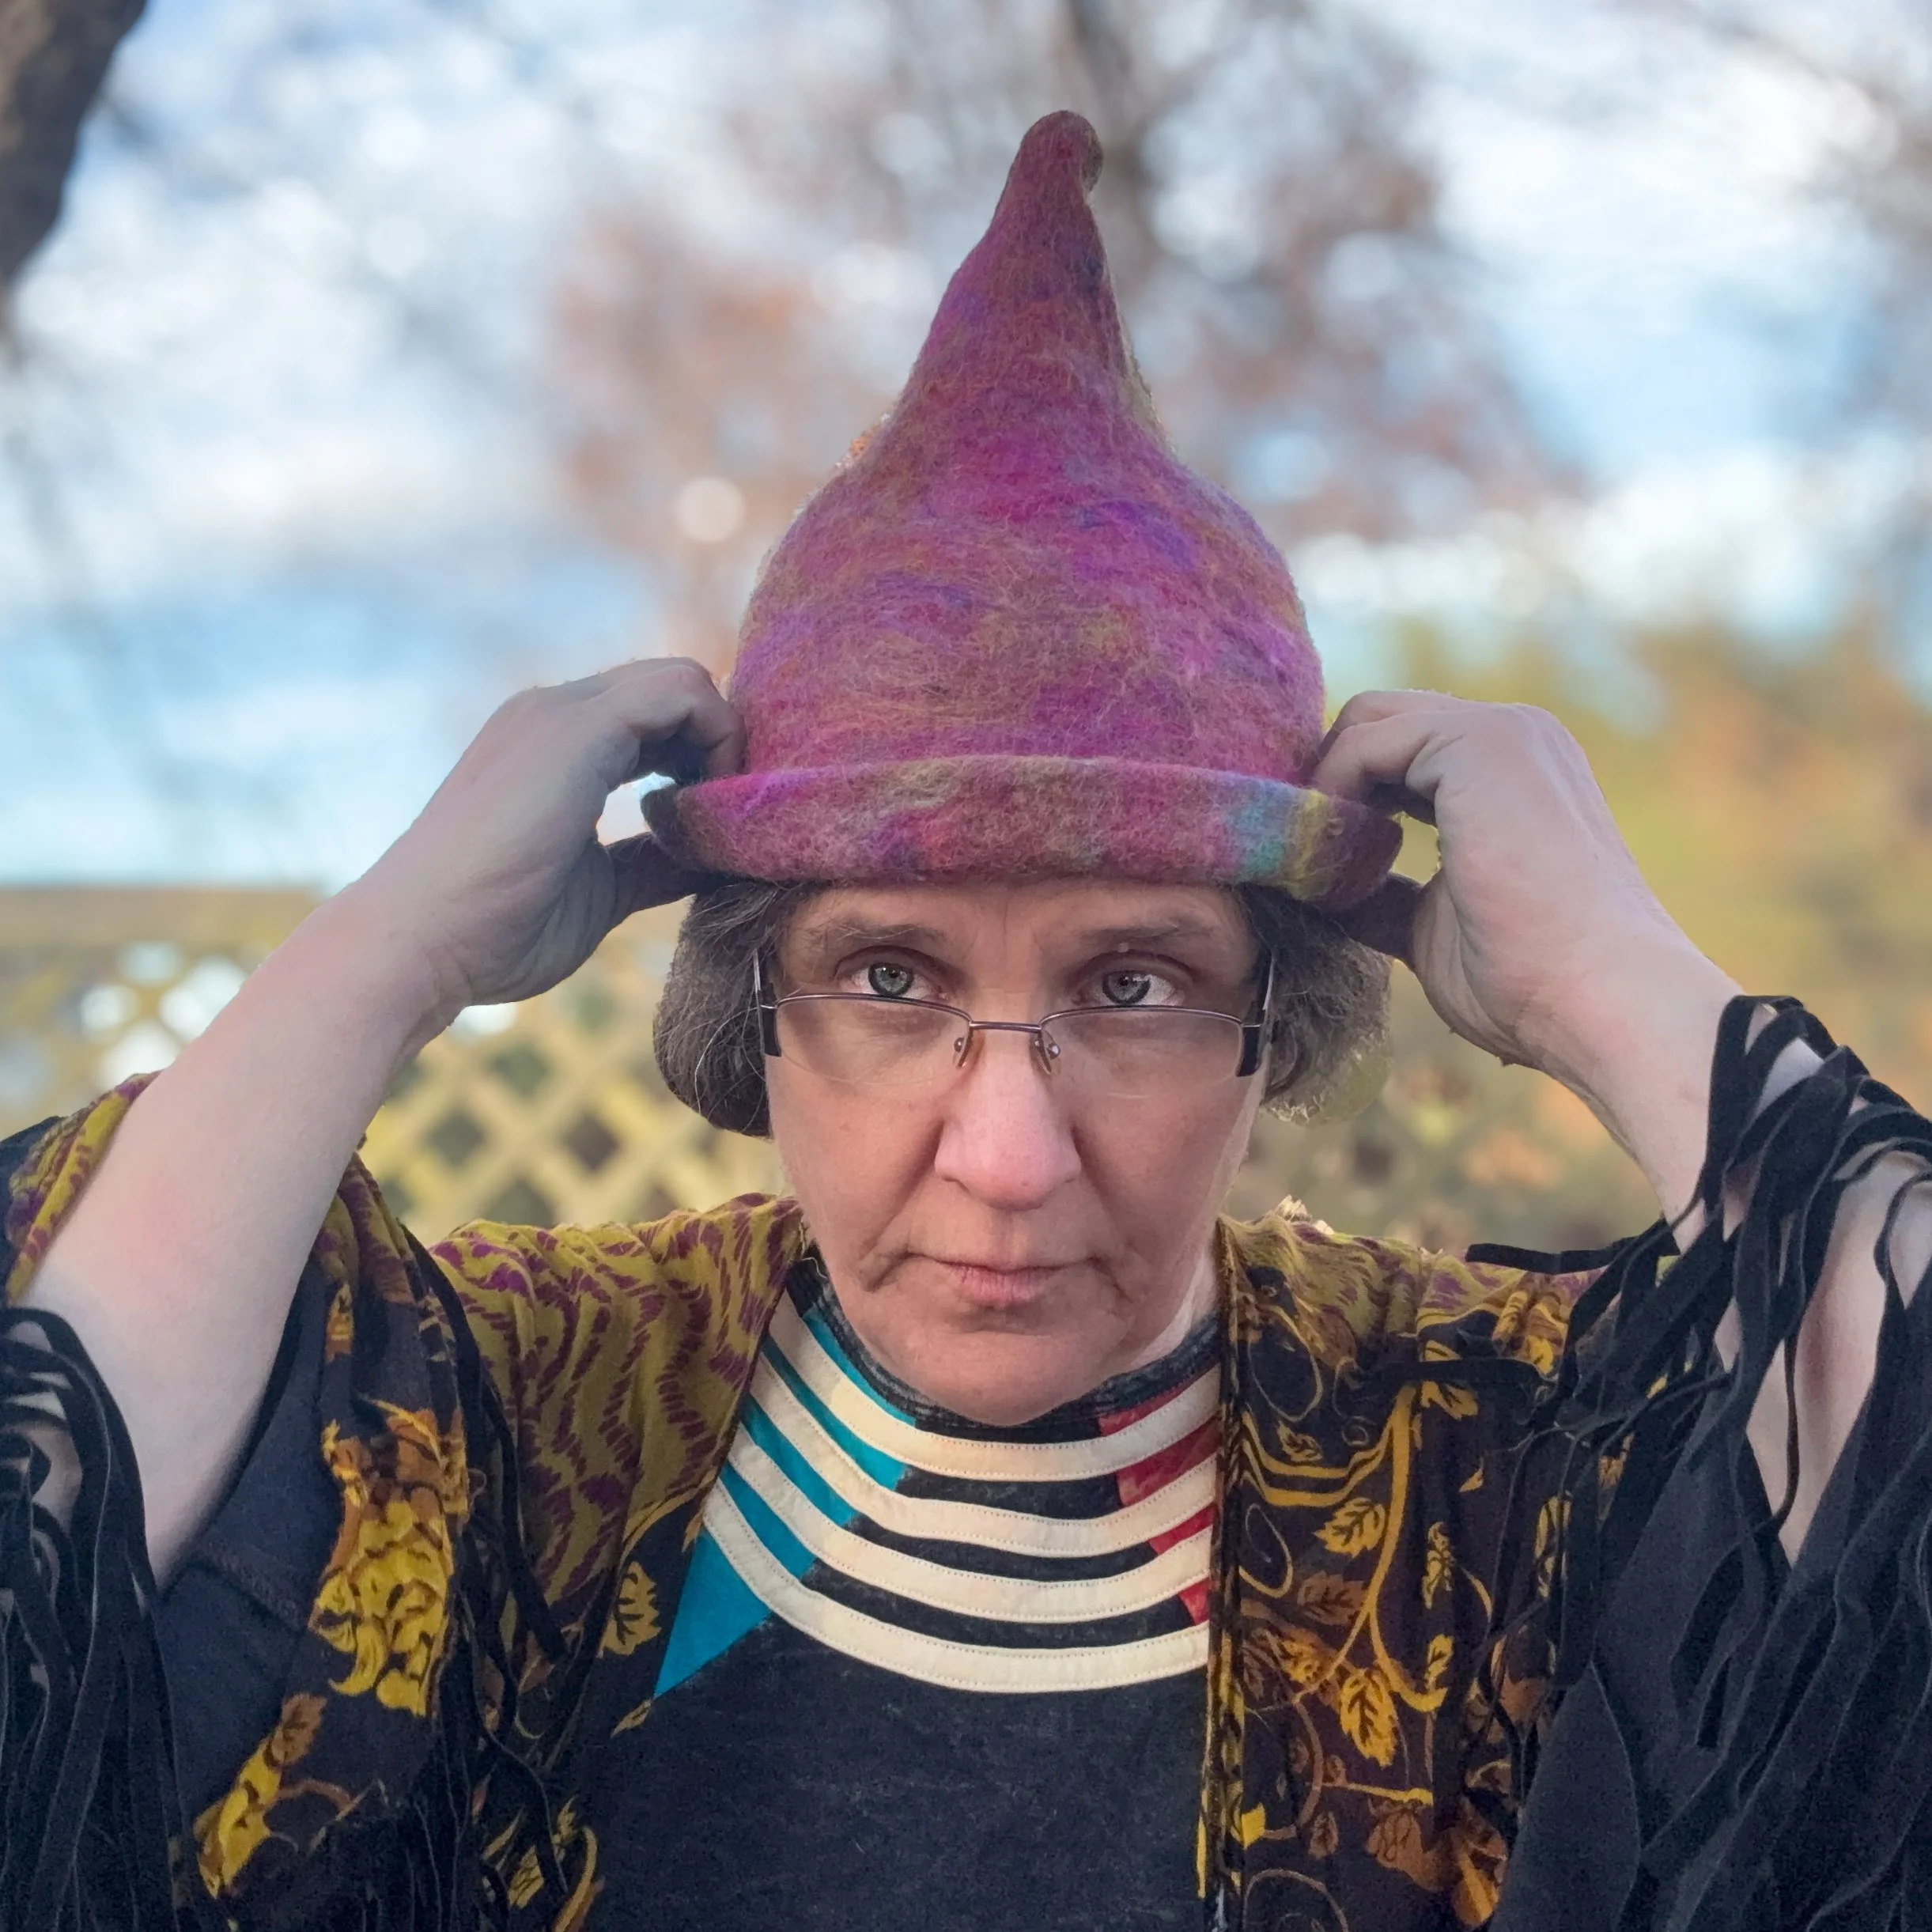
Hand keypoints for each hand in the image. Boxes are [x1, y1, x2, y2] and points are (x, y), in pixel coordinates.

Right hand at [345, 658, 740, 1024]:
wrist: (418, 944)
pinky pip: (682, 691)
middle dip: (721, 747)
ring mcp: (561, 713)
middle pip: (675, 689)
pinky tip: (700, 811)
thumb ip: (651, 862)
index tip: (713, 828)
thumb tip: (709, 855)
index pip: (654, 715)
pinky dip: (717, 741)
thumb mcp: (600, 889)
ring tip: (716, 819)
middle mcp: (554, 713)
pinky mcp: (576, 729)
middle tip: (727, 823)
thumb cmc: (494, 932)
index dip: (702, 759)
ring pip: (684, 679)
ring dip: (723, 743)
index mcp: (553, 746)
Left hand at [1308, 692, 1737, 1126]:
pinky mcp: (1480, 743)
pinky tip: (1333, 860)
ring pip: (1365, 722)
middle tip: (1296, 855)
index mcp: (1512, 775)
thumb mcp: (1433, 925)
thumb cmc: (1530, 983)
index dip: (1343, 797)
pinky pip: (1364, 743)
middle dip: (1323, 780)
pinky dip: (1329, 795)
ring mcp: (1502, 732)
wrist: (1600, 1002)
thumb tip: (1321, 886)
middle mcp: (1514, 736)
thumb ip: (1384, 892)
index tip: (1310, 864)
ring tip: (1314, 865)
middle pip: (1377, 721)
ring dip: (1322, 788)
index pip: (1399, 752)